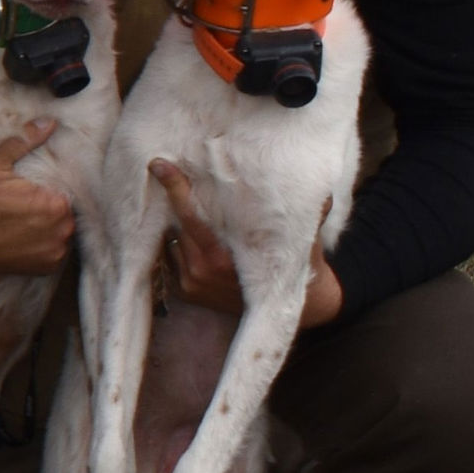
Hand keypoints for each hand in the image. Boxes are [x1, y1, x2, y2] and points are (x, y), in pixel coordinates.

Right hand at [0, 123, 75, 273]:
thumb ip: (24, 142)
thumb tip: (49, 122)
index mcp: (54, 204)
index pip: (66, 191)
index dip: (49, 191)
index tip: (30, 192)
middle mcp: (61, 230)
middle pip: (67, 213)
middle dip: (51, 208)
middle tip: (25, 206)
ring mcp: (54, 252)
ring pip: (62, 233)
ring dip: (50, 228)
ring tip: (25, 223)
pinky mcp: (45, 268)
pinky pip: (55, 252)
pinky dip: (45, 246)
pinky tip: (25, 239)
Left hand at [151, 160, 343, 326]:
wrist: (291, 308)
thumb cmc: (297, 266)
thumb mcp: (301, 240)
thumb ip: (306, 215)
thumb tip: (314, 187)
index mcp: (222, 260)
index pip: (191, 217)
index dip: (176, 190)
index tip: (159, 164)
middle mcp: (200, 272)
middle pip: (177, 224)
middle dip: (173, 196)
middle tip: (167, 164)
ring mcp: (189, 282)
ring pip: (172, 237)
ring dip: (174, 218)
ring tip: (180, 191)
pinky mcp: (184, 290)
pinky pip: (173, 254)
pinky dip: (178, 237)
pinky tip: (186, 222)